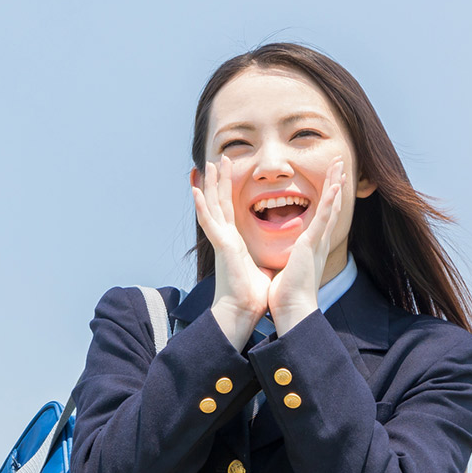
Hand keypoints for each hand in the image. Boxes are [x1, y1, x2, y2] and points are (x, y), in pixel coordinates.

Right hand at [192, 155, 270, 350]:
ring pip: (212, 207)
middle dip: (218, 181)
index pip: (229, 212)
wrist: (241, 312)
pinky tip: (197, 191)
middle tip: (216, 160)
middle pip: (219, 204)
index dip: (227, 193)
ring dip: (209, 185)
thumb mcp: (261, 268)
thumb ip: (262, 259)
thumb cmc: (251, 297)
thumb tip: (274, 259)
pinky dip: (202, 206)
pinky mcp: (222, 247)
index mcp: (234, 243)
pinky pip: (209, 222)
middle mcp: (225, 240)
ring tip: (208, 165)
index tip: (225, 175)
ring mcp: (221, 242)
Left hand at [267, 158, 345, 334]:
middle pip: (331, 207)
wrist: (292, 310)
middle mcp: (319, 243)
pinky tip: (336, 186)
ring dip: (335, 185)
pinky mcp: (311, 246)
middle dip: (335, 184)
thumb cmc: (287, 296)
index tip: (330, 181)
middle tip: (340, 164)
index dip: (328, 198)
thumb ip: (290, 260)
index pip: (322, 218)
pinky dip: (330, 202)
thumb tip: (286, 260)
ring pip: (330, 207)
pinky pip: (323, 220)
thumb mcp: (288, 270)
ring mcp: (317, 243)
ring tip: (339, 165)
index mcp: (312, 248)